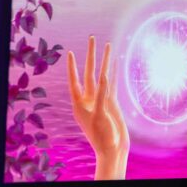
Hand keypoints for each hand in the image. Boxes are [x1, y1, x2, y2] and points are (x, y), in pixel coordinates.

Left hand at [67, 36, 128, 179]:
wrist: (114, 148)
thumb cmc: (103, 135)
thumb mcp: (99, 115)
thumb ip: (101, 95)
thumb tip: (104, 76)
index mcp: (79, 103)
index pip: (74, 80)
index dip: (73, 67)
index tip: (71, 53)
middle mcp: (89, 99)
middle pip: (89, 72)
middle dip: (90, 56)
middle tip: (92, 38)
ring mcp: (100, 99)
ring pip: (102, 75)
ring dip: (104, 61)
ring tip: (107, 45)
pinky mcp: (111, 102)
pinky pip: (112, 83)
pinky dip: (114, 72)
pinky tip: (115, 63)